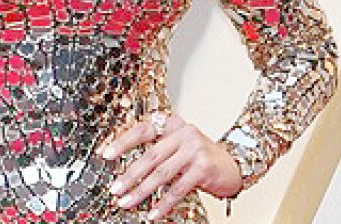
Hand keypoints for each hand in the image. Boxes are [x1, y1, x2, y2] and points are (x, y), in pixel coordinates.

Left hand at [100, 112, 241, 219]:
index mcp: (173, 125)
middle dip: (129, 175)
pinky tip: (153, 213)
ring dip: (141, 191)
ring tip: (127, 203)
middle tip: (115, 189)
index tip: (106, 154)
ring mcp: (195, 149)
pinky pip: (178, 188)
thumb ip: (159, 154)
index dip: (122, 141)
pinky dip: (163, 203)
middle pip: (150, 155)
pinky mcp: (203, 167)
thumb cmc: (202, 159)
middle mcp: (184, 133)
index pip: (143, 130)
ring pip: (162, 173)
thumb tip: (127, 173)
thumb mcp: (179, 149)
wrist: (234, 165)